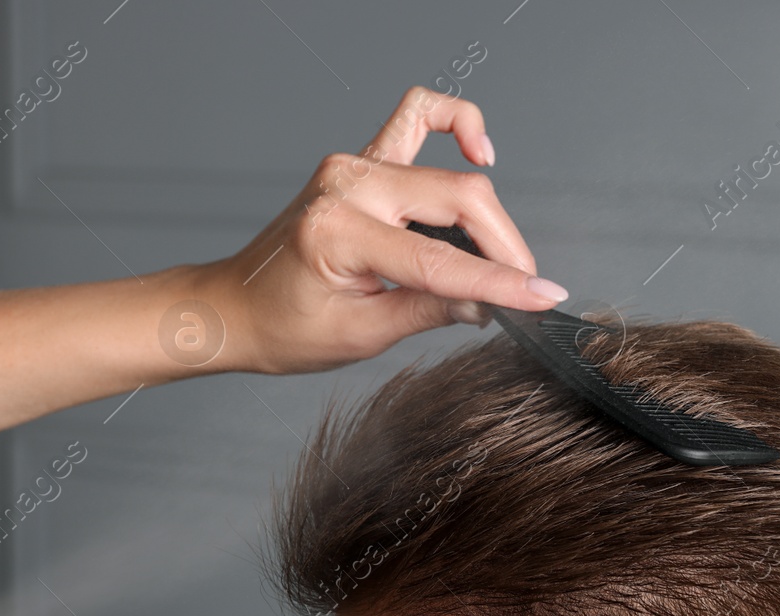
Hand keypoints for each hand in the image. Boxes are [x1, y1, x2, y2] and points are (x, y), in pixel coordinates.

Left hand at [195, 86, 568, 374]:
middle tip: (524, 289)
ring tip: (503, 255)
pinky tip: (478, 151)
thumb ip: (428, 311)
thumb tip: (488, 302)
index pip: (439, 259)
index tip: (543, 299)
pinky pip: (416, 116)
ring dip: (486, 212)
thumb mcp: (360, 335)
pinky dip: (455, 124)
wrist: (236, 306)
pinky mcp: (358, 161)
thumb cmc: (284, 327)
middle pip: (456, 199)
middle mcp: (345, 185)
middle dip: (502, 247)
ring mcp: (351, 165)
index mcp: (337, 232)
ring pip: (447, 169)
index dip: (499, 283)